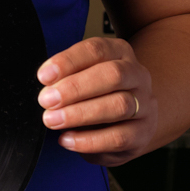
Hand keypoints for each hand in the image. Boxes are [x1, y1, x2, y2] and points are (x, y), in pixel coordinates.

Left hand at [37, 36, 156, 166]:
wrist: (128, 124)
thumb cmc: (97, 96)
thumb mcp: (82, 79)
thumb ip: (66, 79)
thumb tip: (45, 87)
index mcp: (119, 53)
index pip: (96, 50)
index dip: (68, 61)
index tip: (44, 76)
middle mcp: (137, 75)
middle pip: (113, 75)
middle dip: (75, 88)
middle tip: (47, 100)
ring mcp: (145, 104)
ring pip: (119, 105)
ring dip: (80, 114)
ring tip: (53, 120)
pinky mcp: (144, 133)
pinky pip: (119, 137)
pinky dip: (89, 140)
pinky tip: (67, 140)